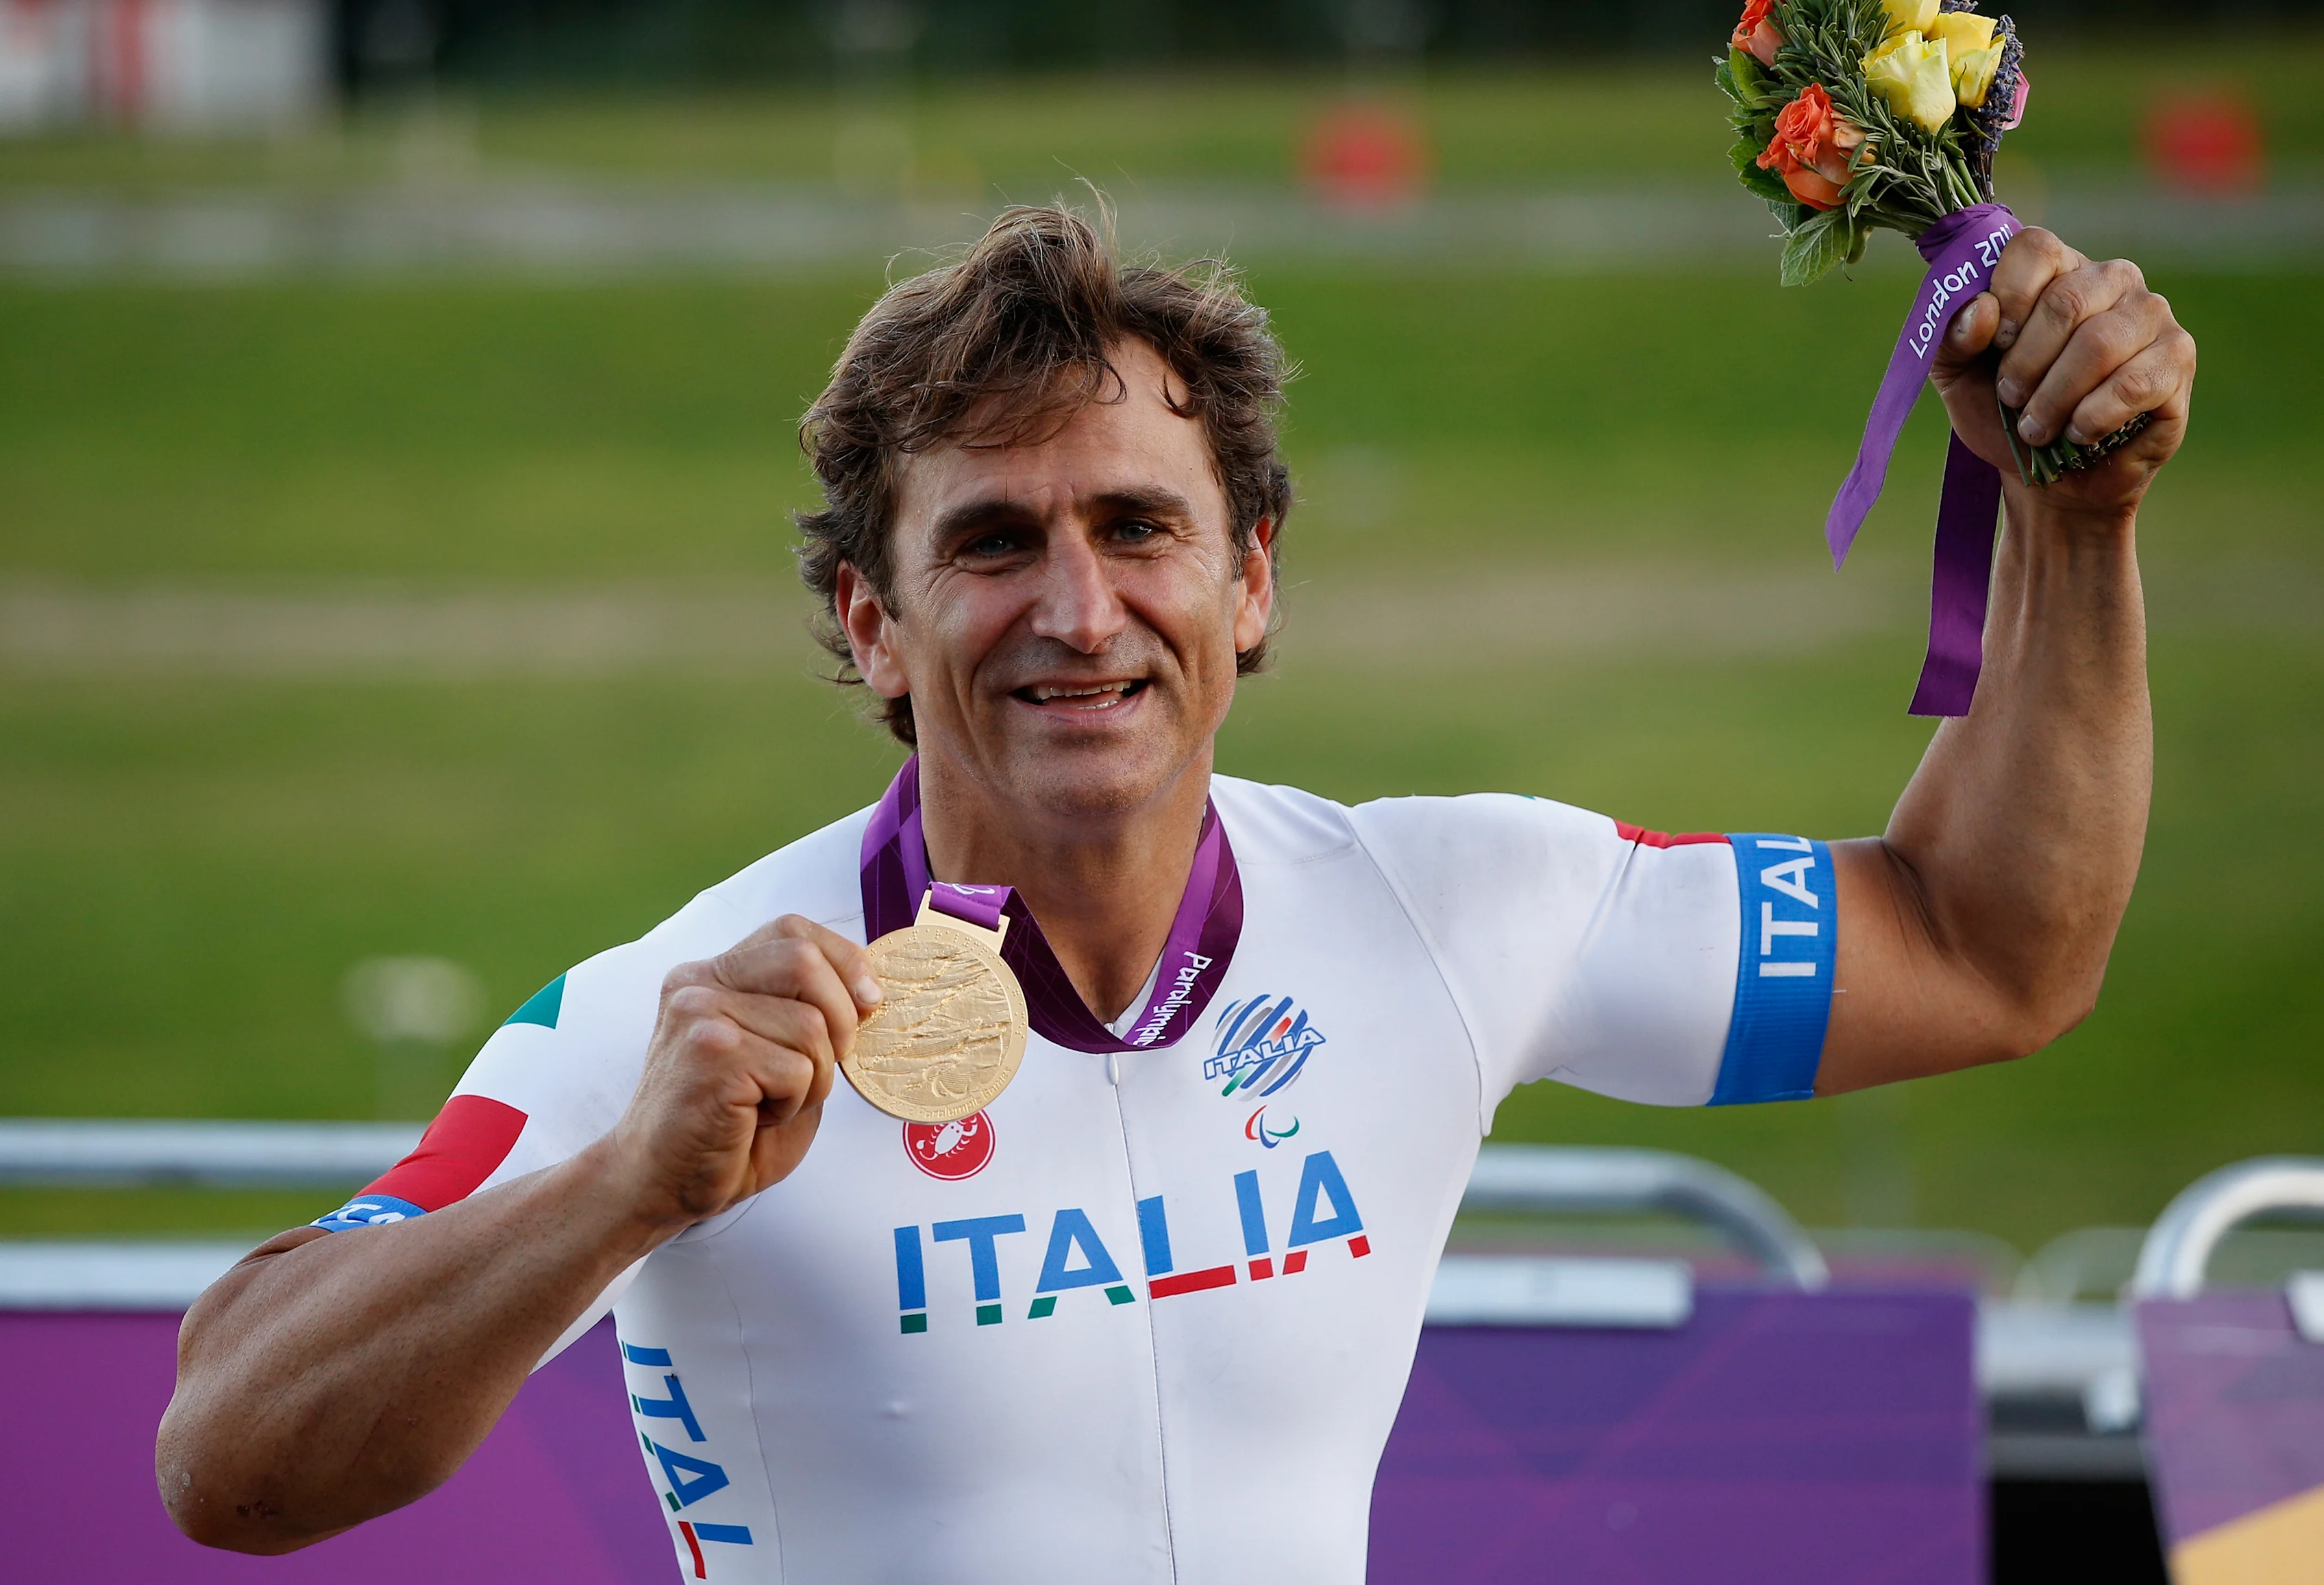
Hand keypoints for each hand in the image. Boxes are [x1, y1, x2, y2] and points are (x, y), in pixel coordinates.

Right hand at [608, 916, 881, 1229]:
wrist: (659, 1184)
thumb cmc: (725, 1126)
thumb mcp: (773, 1052)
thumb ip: (805, 1012)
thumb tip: (870, 991)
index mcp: (712, 974)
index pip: (792, 931)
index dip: (845, 961)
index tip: (868, 1003)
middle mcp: (698, 983)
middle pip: (804, 961)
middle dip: (840, 1018)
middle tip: (828, 1064)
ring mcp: (699, 1015)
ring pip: (810, 1024)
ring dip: (813, 1077)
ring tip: (773, 1101)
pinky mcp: (711, 1056)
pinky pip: (795, 1069)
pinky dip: (793, 1103)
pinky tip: (754, 1119)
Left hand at [1930, 227, 2196, 519]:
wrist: (2051, 476)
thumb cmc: (2005, 414)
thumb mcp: (1958, 377)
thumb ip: (1952, 338)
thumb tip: (1980, 310)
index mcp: (2057, 269)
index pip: (2036, 247)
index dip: (2007, 297)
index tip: (1994, 345)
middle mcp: (2112, 279)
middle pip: (2066, 301)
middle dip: (2025, 363)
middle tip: (2011, 399)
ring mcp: (2151, 315)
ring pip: (2100, 343)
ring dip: (2054, 397)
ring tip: (2036, 427)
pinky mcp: (2177, 359)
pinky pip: (2134, 383)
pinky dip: (2092, 417)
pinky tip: (2078, 433)